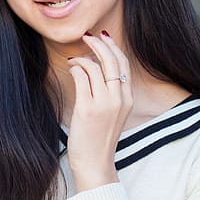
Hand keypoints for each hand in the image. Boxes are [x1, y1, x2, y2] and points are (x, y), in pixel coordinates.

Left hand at [66, 31, 133, 191]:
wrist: (95, 163)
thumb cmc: (100, 137)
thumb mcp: (114, 112)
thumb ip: (112, 91)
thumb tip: (97, 64)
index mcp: (128, 98)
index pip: (124, 64)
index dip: (113, 47)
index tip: (102, 38)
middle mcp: (119, 98)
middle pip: (112, 60)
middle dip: (99, 44)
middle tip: (87, 37)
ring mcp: (104, 103)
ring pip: (95, 66)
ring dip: (82, 57)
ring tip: (74, 59)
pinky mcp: (88, 108)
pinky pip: (81, 77)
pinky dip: (75, 68)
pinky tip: (71, 70)